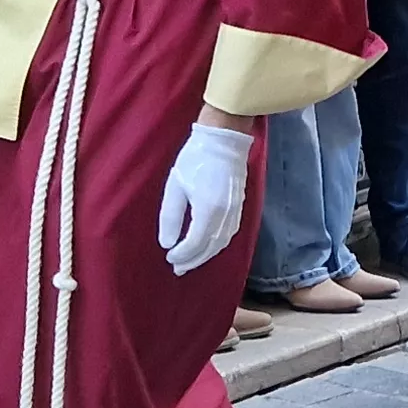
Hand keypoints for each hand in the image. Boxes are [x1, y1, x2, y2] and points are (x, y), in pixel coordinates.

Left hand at [156, 125, 253, 274]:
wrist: (225, 138)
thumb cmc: (196, 158)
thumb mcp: (175, 186)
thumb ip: (170, 216)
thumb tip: (167, 243)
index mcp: (208, 210)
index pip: (195, 244)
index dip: (182, 255)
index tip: (169, 258)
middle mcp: (225, 215)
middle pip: (210, 248)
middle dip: (193, 260)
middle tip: (178, 268)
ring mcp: (236, 211)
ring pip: (222, 243)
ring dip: (206, 255)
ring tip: (191, 261)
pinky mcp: (240, 206)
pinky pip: (230, 234)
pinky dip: (217, 245)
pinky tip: (208, 245)